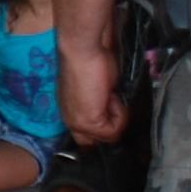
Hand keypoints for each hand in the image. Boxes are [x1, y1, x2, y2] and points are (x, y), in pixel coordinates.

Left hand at [59, 25, 126, 143]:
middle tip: (114, 104)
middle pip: (95, 141)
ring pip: (109, 137)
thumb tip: (112, 110)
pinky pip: (114, 131)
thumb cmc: (91, 60)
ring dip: (118, 117)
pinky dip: (120, 115)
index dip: (101, 129)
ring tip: (112, 95)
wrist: (83, 51)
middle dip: (110, 128)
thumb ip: (102, 103)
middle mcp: (70, 119)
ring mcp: (77, 123)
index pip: (83, 136)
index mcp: (70, 110)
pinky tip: (112, 96)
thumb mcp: (99, 87)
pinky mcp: (88, 123)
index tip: (112, 113)